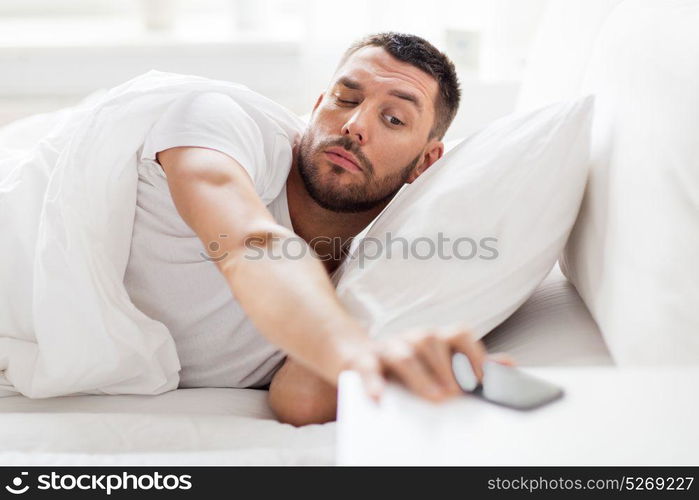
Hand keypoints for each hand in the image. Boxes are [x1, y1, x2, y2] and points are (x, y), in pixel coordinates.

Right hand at [341, 327, 514, 401]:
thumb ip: (470, 363)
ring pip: (404, 354)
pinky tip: (379, 399)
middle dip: (447, 367)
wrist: (354, 354)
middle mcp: (411, 338)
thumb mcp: (439, 361)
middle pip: (431, 341)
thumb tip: (508, 364)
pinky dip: (373, 384)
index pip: (458, 334)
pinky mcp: (361, 362)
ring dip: (421, 376)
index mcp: (433, 338)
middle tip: (458, 393)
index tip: (482, 379)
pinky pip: (367, 369)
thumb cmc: (404, 362)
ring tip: (436, 397)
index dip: (472, 354)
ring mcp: (387, 348)